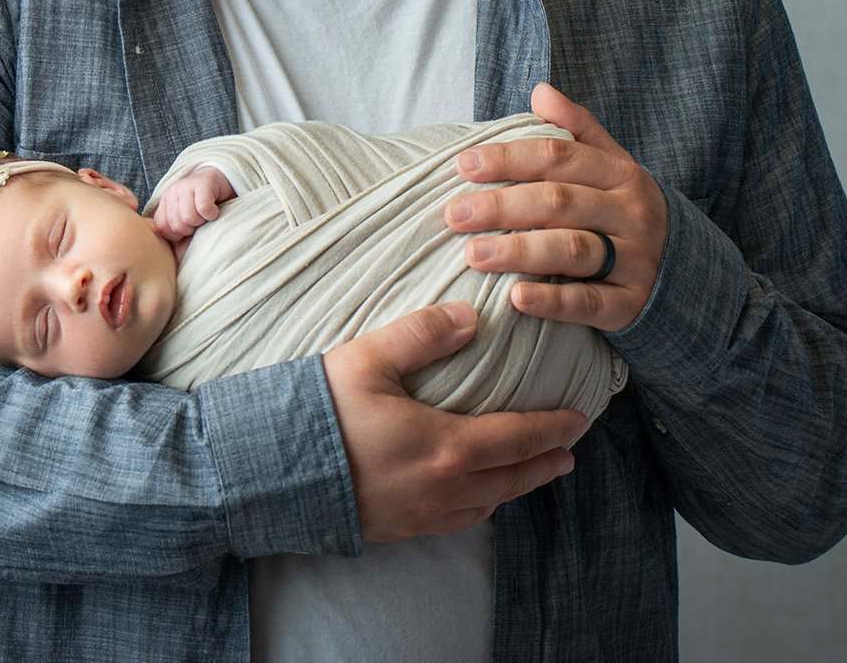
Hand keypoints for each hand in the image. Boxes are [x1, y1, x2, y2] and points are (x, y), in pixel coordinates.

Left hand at [150, 164, 233, 244]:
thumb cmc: (203, 208)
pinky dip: (211, 214)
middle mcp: (172, 192)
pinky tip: (214, 210)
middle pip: (177, 225)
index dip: (178, 235)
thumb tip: (166, 256)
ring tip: (206, 215)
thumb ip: (174, 233)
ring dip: (202, 221)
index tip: (189, 229)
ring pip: (188, 217)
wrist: (222, 181)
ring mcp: (186, 185)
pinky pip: (203, 208)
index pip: (162, 228)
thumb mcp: (185, 220)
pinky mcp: (202, 182)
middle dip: (191, 228)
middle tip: (200, 220)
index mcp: (164, 202)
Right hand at [322, 302, 586, 542]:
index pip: (517, 438)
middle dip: (544, 462)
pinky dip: (479, 507)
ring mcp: (421, 515)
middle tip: (568, 451)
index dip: (552, 428)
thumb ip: (422, 334)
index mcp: (446, 447)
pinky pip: (456, 522)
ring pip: (487, 505)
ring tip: (528, 471)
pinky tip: (474, 497)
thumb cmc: (318, 413)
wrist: (267, 473)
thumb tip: (470, 317)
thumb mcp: (368, 358)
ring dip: (515, 487)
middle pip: (511, 478)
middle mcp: (444, 489)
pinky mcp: (397, 528)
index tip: (579, 418)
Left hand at [442, 83, 669, 330]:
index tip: (463, 164)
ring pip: (572, 250)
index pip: (559, 157)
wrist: (687, 274)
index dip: (509, 158)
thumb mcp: (612, 165)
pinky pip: (587, 302)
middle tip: (454, 214)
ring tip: (473, 254)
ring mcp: (633, 261)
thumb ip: (577, 129)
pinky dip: (551, 300)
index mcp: (620, 174)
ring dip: (519, 251)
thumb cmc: (626, 212)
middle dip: (502, 205)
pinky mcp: (629, 305)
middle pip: (559, 202)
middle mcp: (629, 214)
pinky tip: (515, 298)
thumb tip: (540, 90)